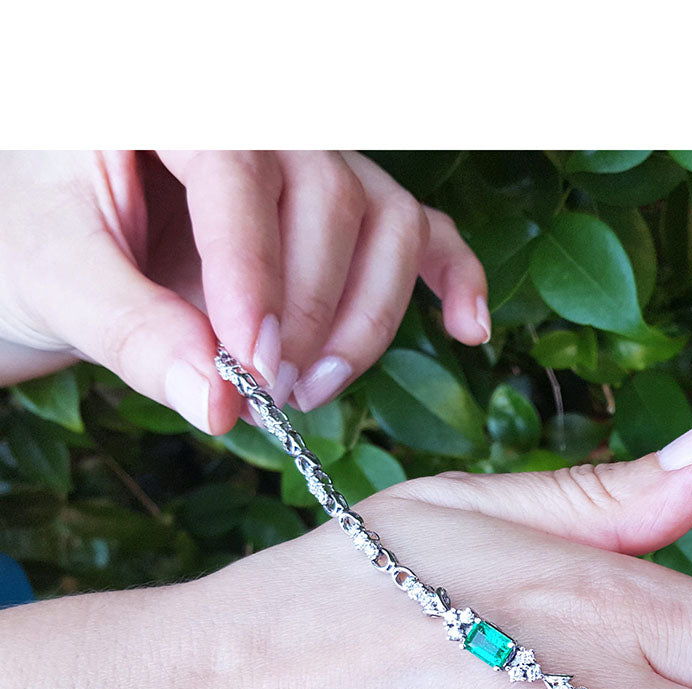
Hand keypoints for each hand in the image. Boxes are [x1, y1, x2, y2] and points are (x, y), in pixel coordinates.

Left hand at [0, 151, 486, 430]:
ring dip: (368, 319)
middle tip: (270, 392)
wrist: (49, 244)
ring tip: (311, 388)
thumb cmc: (36, 241)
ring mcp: (316, 165)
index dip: (254, 270)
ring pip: (390, 223)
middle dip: (311, 310)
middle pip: (334, 198)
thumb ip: (132, 331)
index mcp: (172, 99)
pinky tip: (469, 328)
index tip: (250, 362)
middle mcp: (262, 120)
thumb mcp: (54, 277)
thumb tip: (220, 406)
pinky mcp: (346, 215)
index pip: (241, 170)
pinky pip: (423, 235)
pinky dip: (455, 280)